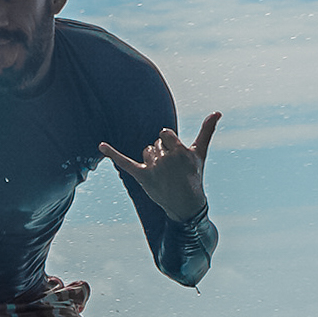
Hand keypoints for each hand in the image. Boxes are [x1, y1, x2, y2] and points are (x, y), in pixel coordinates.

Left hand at [101, 111, 220, 224]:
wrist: (186, 205)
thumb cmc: (194, 176)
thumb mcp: (200, 153)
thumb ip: (207, 131)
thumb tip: (217, 112)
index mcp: (180, 151)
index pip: (164, 134)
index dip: (169, 143)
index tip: (176, 155)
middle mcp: (166, 159)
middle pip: (156, 144)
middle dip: (163, 154)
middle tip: (172, 170)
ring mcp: (153, 169)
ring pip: (146, 152)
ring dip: (153, 160)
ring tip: (163, 174)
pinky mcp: (142, 177)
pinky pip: (124, 162)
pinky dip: (112, 153)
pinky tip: (101, 145)